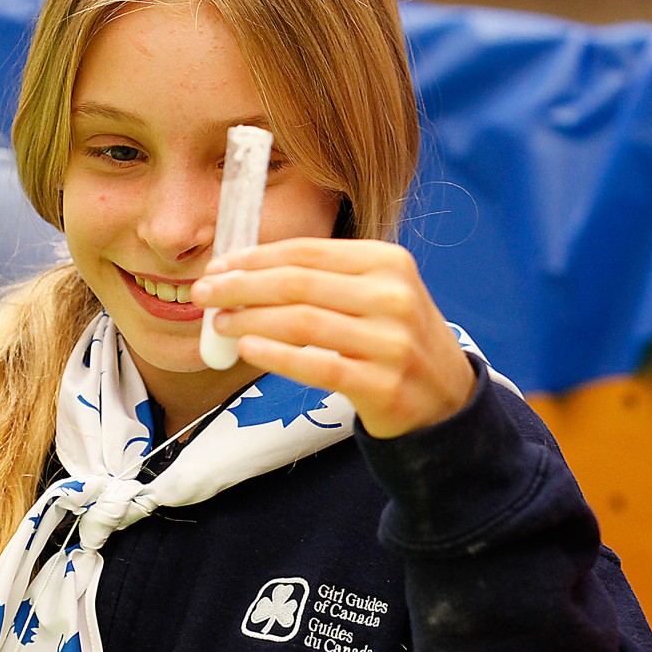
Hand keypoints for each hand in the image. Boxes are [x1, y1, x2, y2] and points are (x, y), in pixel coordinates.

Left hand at [192, 238, 476, 437]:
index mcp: (389, 262)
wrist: (447, 400)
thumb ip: (324, 280)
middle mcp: (394, 296)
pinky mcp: (382, 384)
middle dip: (241, 286)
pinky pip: (317, 366)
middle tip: (203, 294)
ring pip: (302, 323)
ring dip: (250, 320)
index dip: (255, 257)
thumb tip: (244, 273)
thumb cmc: (396, 342)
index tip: (217, 266)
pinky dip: (276, 355)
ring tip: (218, 324)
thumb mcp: (377, 295)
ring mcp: (391, 342)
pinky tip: (248, 348)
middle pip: (299, 284)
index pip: (308, 251)